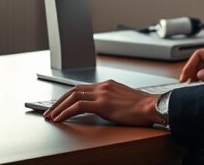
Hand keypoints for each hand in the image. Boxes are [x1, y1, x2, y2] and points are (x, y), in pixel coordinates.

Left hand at [42, 80, 161, 125]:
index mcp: (107, 85)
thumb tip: (107, 109)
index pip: (82, 88)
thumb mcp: (125, 101)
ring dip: (59, 107)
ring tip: (51, 116)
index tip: (60, 105)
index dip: (68, 97)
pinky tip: (60, 118)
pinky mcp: (102, 104)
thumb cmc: (143, 108)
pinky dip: (66, 112)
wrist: (153, 106)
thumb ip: (113, 101)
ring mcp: (102, 94)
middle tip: (50, 111)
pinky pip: (78, 106)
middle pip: (73, 90)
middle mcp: (103, 86)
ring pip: (72, 96)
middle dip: (59, 101)